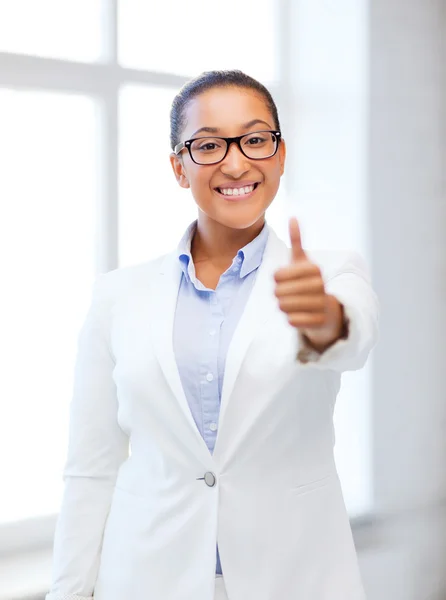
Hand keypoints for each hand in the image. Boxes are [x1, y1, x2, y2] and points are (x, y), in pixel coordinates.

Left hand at [274, 217, 344, 351]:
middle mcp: (319, 285)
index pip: (277, 275)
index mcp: (314, 269)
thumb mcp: (302, 261)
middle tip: (287, 294)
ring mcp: (321, 304)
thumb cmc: (308, 282)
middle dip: (279, 294)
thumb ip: (297, 240)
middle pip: (278, 292)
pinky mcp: (319, 322)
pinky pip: (291, 321)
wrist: (327, 310)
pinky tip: (299, 314)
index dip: (276, 279)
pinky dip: (291, 319)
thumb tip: (293, 217)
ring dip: (283, 306)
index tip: (284, 279)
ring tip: (292, 303)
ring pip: (283, 307)